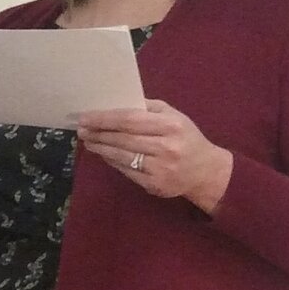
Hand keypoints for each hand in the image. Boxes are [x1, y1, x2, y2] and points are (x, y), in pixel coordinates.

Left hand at [77, 100, 233, 212]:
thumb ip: (150, 108)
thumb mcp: (175, 116)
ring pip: (122, 157)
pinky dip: (113, 162)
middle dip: (99, 133)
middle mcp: (166, 148)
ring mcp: (160, 169)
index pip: (130, 120)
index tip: (86, 117)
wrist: (207, 172)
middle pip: (123, 139)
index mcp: (171, 126)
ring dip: (101, 148)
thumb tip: (118, 103)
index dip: (105, 119)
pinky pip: (127, 171)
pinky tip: (105, 154)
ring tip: (88, 141)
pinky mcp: (155, 185)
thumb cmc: (187, 138)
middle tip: (81, 129)